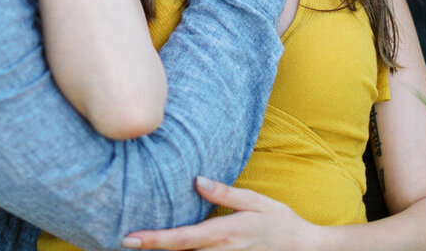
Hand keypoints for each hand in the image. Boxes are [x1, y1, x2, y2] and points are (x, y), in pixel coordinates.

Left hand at [122, 176, 315, 249]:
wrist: (305, 250)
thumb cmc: (280, 222)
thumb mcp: (256, 202)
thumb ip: (225, 193)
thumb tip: (196, 181)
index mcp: (224, 234)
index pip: (181, 239)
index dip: (154, 240)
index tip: (128, 238)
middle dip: (151, 249)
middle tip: (120, 240)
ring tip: (138, 243)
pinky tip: (166, 246)